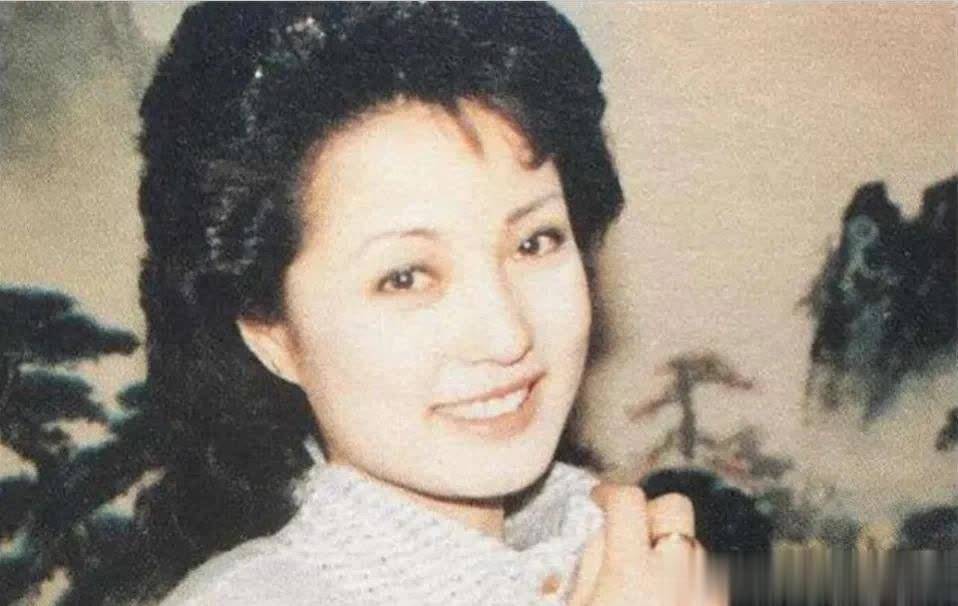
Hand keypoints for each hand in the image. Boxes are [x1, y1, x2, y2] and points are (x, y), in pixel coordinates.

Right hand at [567, 483, 726, 604]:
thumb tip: (606, 529)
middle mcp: (677, 574)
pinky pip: (710, 575)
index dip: (610, 491)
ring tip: (652, 580)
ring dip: (672, 549)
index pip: (628, 500)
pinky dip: (690, 577)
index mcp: (632, 571)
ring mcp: (707, 590)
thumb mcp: (579, 605)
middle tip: (632, 533)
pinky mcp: (721, 601)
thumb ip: (592, 561)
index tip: (600, 497)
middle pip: (675, 506)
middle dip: (652, 510)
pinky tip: (672, 597)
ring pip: (694, 543)